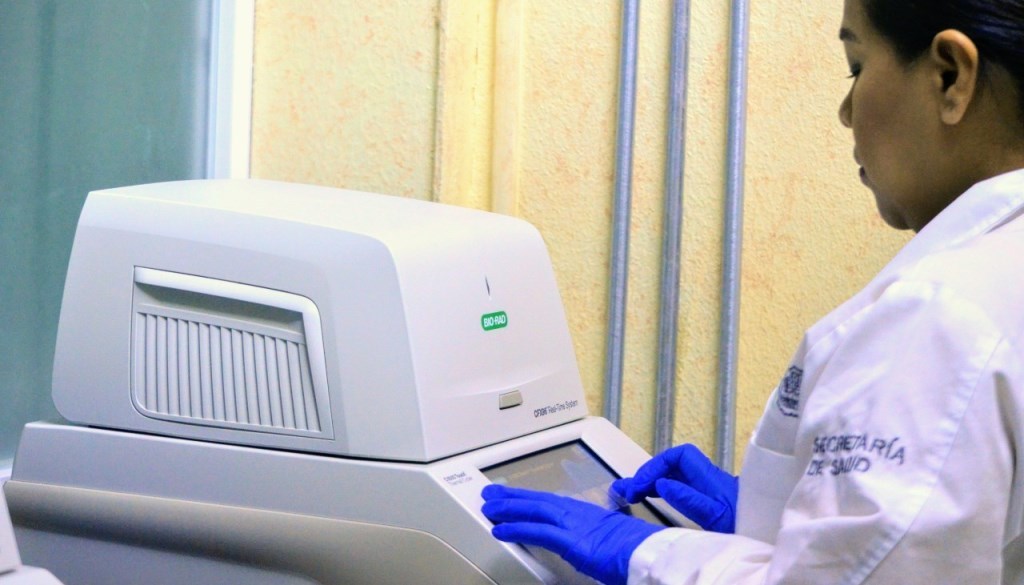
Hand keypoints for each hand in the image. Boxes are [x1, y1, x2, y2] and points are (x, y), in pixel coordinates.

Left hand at [481, 484, 663, 584]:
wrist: (653, 556)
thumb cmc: (640, 554)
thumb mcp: (614, 544)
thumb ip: (597, 542)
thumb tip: (593, 549)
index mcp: (590, 515)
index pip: (554, 503)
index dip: (533, 499)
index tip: (518, 497)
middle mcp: (580, 514)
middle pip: (540, 500)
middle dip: (515, 497)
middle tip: (492, 494)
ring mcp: (574, 524)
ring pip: (534, 510)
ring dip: (509, 508)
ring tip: (489, 507)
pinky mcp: (570, 540)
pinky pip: (537, 532)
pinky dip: (516, 529)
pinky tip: (499, 529)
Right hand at [612, 444, 736, 532]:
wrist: (768, 535)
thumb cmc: (745, 525)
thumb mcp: (716, 516)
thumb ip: (690, 500)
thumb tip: (661, 484)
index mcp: (710, 478)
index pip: (679, 457)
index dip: (657, 465)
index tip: (641, 485)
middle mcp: (708, 479)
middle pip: (674, 465)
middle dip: (649, 474)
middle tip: (628, 491)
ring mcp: (709, 490)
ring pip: (675, 476)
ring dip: (653, 482)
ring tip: (631, 493)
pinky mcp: (710, 501)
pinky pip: (680, 487)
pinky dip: (663, 490)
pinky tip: (652, 498)